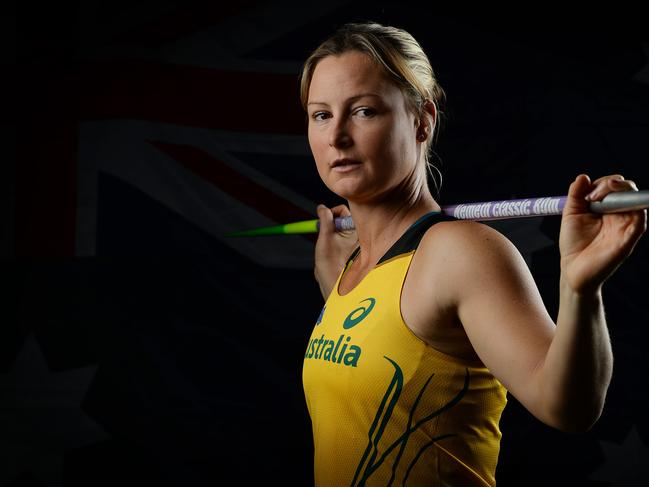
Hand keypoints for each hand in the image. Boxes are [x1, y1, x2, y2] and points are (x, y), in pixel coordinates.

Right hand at [314, 203, 358, 297]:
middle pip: (340, 216)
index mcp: (355, 230)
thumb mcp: (325, 235)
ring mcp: (352, 238)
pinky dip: (331, 234)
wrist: (330, 277)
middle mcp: (356, 232)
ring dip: (329, 228)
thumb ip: (325, 218)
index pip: (342, 210)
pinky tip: (329, 245)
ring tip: (328, 241)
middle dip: (329, 221)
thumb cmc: (329, 260)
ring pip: (337, 224)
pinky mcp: (347, 243)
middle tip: (326, 233)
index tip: (325, 223)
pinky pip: (337, 231)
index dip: (331, 213)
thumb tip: (321, 207)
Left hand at [559, 174, 646, 293]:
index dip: (605, 182)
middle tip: (594, 194)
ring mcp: (625, 227)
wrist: (572, 270)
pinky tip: (618, 210)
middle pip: (628, 191)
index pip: (616, 186)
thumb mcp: (571, 214)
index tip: (587, 192)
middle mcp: (619, 215)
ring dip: (622, 194)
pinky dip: (636, 212)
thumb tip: (583, 176)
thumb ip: (576, 195)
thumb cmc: (573, 244)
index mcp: (607, 208)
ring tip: (600, 198)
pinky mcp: (628, 240)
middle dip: (614, 184)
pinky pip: (640, 223)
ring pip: (636, 203)